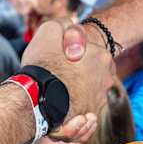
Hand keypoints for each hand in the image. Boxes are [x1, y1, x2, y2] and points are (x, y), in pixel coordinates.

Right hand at [21, 20, 113, 141]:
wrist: (35, 99)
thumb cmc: (44, 64)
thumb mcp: (51, 29)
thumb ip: (66, 24)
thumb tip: (72, 26)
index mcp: (103, 56)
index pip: (93, 51)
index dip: (76, 53)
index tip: (62, 57)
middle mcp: (107, 80)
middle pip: (93, 73)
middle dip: (80, 73)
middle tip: (60, 74)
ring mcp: (99, 101)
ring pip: (88, 93)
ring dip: (77, 91)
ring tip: (58, 91)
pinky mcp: (88, 118)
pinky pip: (84, 113)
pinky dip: (75, 110)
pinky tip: (62, 106)